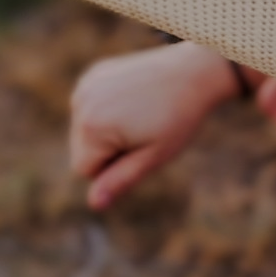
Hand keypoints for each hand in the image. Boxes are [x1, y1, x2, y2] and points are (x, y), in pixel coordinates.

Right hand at [70, 41, 238, 208]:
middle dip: (108, 149)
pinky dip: (107, 110)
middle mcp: (81, 103)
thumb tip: (94, 204)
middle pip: (82, 150)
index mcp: (92, 127)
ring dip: (107, 131)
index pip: (85, 170)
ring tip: (140, 115)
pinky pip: (91, 108)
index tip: (140, 148)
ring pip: (85, 130)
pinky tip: (134, 100)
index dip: (114, 167)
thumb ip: (120, 180)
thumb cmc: (178, 118)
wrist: (194, 72)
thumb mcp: (153, 156)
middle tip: (143, 130)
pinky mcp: (94, 75)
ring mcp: (85, 85)